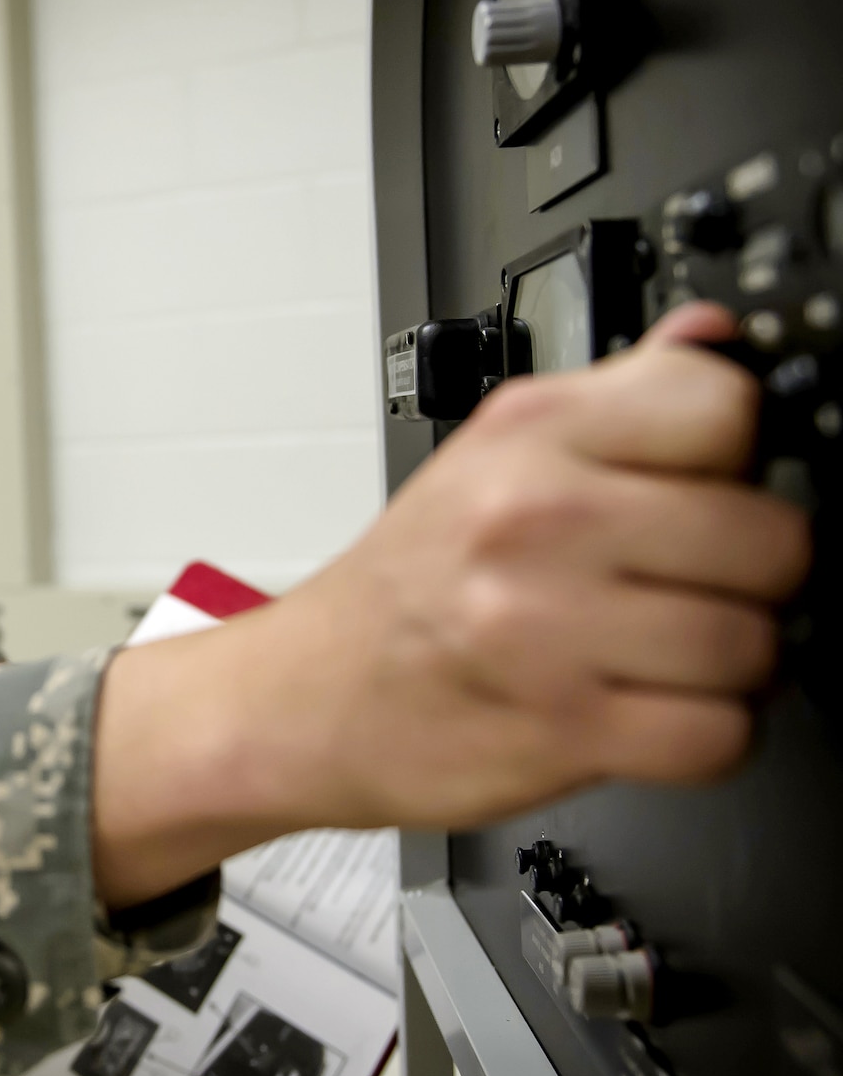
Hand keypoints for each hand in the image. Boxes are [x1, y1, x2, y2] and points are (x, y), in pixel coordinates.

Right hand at [91, 303, 810, 906]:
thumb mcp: (488, 455)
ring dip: (730, 666)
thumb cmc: (404, 585)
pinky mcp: (564, 727)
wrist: (303, 697)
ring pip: (758, 645)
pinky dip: (702, 737)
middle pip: (771, 538)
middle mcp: (535, 517)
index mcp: (528, 433)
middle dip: (752, 575)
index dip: (741, 454)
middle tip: (692, 583)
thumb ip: (614, 400)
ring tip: (663, 652)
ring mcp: (547, 625)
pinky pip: (720, 736)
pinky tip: (651, 709)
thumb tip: (714, 338)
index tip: (710, 484)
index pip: (724, 405)